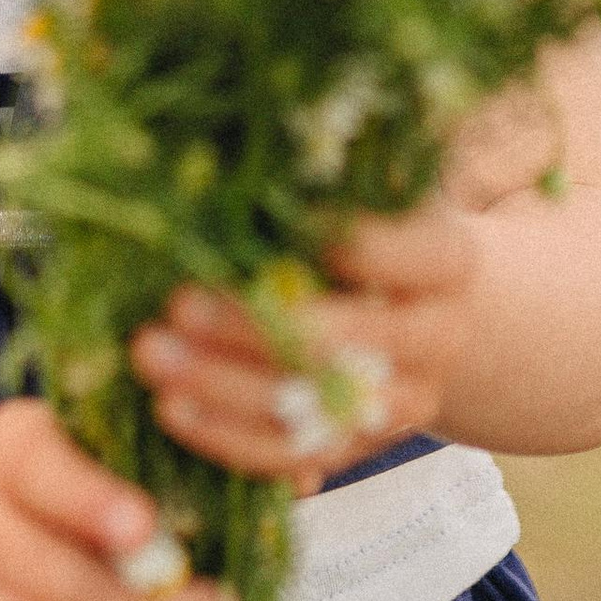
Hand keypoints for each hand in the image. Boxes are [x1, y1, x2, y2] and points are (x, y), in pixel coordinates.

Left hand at [128, 208, 482, 486]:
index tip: (283, 222)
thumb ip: (332, 177)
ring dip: (223, 387)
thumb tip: (250, 142)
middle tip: (175, 302)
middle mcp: (437, 340)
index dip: (354, 243)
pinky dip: (228, 439)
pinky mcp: (361, 448)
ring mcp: (402, 403)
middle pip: (348, 343)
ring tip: (151, 354)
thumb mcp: (378, 191)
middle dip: (254, 325)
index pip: (412, 253)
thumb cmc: (383, 226)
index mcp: (449, 263)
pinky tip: (171, 408)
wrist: (436, 312)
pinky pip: (294, 457)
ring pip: (314, 410)